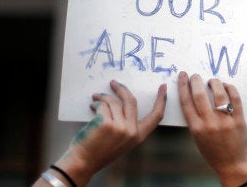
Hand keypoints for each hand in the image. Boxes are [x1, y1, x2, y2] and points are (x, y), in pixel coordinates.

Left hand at [40, 80, 166, 186]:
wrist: (83, 162)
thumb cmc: (100, 150)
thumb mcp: (121, 140)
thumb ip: (127, 124)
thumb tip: (123, 100)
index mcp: (138, 136)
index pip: (156, 116)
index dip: (161, 100)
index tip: (163, 88)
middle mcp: (132, 131)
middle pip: (132, 101)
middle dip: (121, 89)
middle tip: (114, 83)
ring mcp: (120, 128)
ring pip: (114, 102)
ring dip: (104, 96)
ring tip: (96, 97)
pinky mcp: (106, 124)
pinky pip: (103, 106)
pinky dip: (96, 103)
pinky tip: (92, 106)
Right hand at [177, 71, 246, 186]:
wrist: (232, 164)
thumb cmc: (213, 151)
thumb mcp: (197, 137)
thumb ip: (195, 119)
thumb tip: (194, 96)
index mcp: (196, 128)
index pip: (186, 102)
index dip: (183, 86)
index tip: (183, 76)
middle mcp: (210, 123)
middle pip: (199, 95)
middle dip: (195, 81)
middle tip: (195, 75)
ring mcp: (225, 121)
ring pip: (219, 94)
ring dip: (214, 82)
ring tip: (212, 80)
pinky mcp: (239, 120)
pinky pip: (235, 99)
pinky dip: (230, 89)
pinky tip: (226, 86)